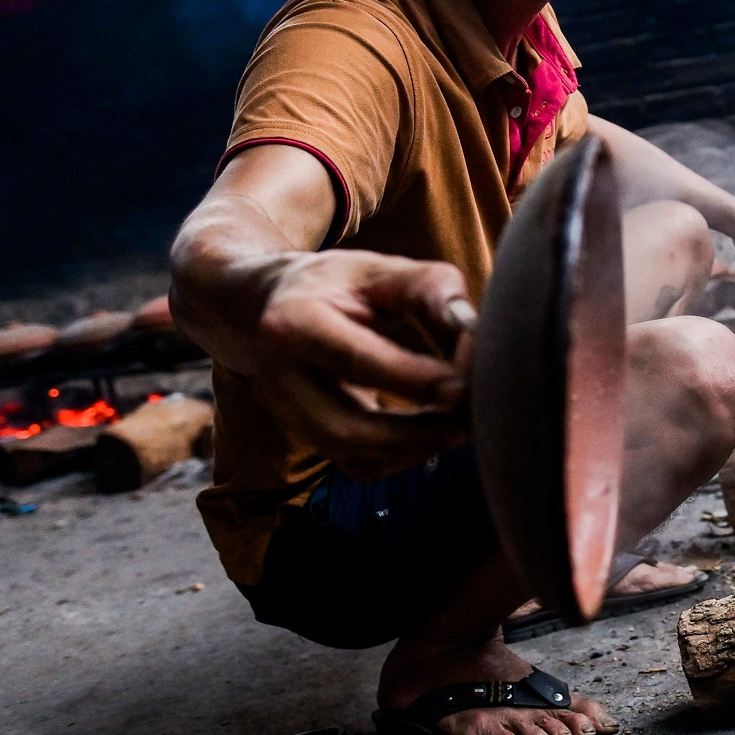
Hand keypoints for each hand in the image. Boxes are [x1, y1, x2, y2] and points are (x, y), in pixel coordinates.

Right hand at [252, 250, 475, 477]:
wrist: (261, 310)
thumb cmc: (334, 286)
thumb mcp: (375, 268)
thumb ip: (426, 286)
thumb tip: (469, 324)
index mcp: (293, 324)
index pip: (358, 362)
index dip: (415, 379)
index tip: (465, 385)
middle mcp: (280, 379)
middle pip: (349, 429)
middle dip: (419, 431)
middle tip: (473, 414)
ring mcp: (290, 417)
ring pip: (355, 457)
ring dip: (418, 448)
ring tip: (465, 423)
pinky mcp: (308, 439)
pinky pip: (360, 466)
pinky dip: (406, 456)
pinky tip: (438, 431)